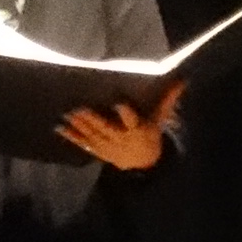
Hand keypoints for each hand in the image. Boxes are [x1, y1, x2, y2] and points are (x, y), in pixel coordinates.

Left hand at [61, 84, 181, 171]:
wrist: (143, 162)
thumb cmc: (150, 132)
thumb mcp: (159, 117)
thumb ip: (167, 98)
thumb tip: (182, 79)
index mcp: (138, 129)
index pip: (133, 121)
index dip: (126, 113)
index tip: (120, 103)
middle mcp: (122, 139)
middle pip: (106, 129)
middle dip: (93, 120)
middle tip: (79, 108)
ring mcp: (108, 146)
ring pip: (92, 136)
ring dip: (79, 126)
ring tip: (66, 114)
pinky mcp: (98, 151)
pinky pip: (83, 144)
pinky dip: (71, 136)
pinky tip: (58, 128)